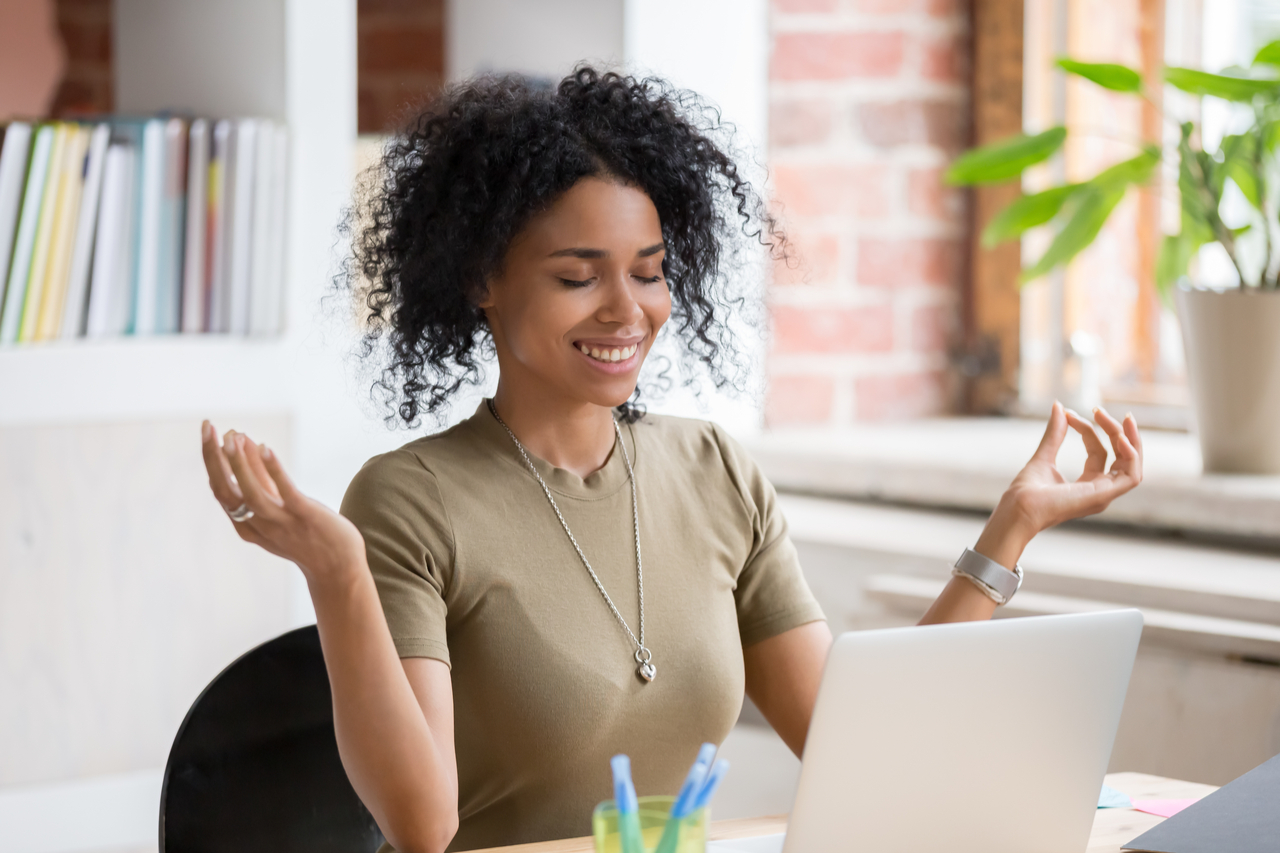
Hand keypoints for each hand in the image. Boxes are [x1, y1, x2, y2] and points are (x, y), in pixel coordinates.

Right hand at [200, 421, 366, 585]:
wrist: (338, 570)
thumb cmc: (307, 536)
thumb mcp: (276, 508)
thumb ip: (261, 479)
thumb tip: (244, 442)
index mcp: (247, 525)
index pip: (220, 490)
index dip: (211, 460)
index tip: (208, 432)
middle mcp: (258, 525)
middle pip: (226, 492)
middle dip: (213, 458)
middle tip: (207, 427)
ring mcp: (282, 523)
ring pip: (252, 495)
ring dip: (239, 465)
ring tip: (232, 437)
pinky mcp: (305, 517)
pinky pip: (286, 493)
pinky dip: (273, 470)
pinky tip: (265, 448)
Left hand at [974, 402, 1142, 568]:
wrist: (1019, 507)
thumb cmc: (1026, 491)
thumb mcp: (1044, 455)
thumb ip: (1055, 433)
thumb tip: (1058, 405)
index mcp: (1088, 484)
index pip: (1099, 451)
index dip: (1088, 429)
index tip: (1068, 414)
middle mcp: (1100, 491)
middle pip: (1120, 457)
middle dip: (1117, 431)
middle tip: (1100, 410)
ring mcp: (1104, 495)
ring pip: (1131, 464)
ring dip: (1130, 440)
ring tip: (1125, 419)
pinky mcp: (1104, 496)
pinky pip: (1131, 476)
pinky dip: (1131, 456)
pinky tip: (1121, 438)